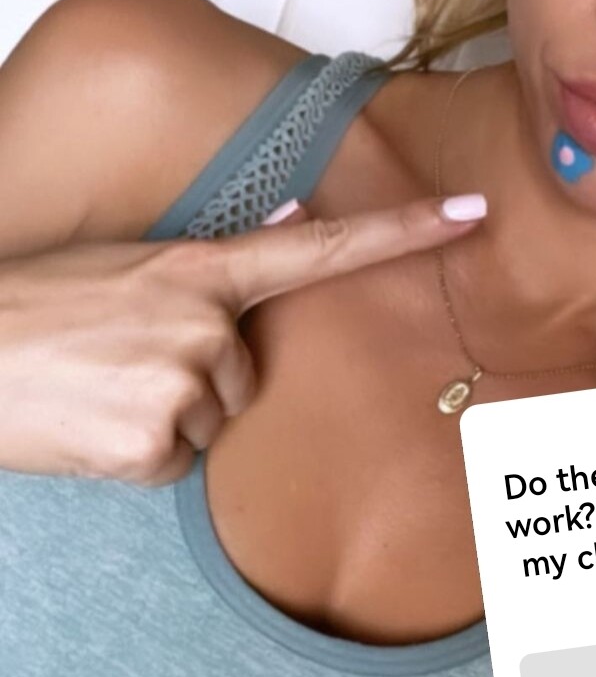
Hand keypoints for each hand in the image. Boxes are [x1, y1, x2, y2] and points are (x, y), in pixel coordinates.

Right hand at [0, 193, 485, 485]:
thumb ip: (213, 254)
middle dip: (196, 379)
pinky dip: (140, 455)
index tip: (471, 214)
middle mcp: (206, 322)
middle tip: (119, 361)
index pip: (323, 248)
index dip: (403, 232)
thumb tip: (294, 213)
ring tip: (100, 390)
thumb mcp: (126, 260)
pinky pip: (178, 463)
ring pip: (215, 422)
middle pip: (248, 376)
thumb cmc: (34, 305)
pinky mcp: (157, 446)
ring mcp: (185, 385)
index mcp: (200, 267)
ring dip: (166, 417)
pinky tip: (94, 425)